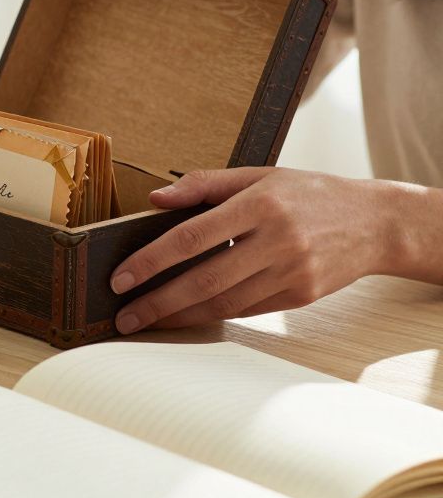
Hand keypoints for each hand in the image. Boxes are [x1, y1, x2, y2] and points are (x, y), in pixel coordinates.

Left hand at [109, 167, 409, 332]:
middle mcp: (277, 239)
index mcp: (260, 204)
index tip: (120, 278)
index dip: (151, 261)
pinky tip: (187, 316)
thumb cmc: (310, 194)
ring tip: (148, 322)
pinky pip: (247, 310)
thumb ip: (205, 184)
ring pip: (224, 303)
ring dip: (180, 316)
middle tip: (125, 316)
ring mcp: (292, 271)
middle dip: (158, 302)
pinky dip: (214, 314)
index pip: (191, 237)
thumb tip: (156, 198)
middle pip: (204, 279)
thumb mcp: (259, 175)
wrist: (377, 222)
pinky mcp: (302, 295)